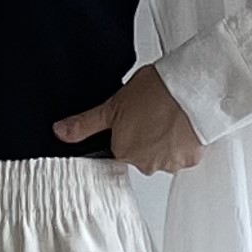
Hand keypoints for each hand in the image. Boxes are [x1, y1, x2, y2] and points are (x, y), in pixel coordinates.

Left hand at [52, 63, 204, 173]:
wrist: (191, 88)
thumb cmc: (155, 90)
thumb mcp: (112, 104)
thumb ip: (86, 123)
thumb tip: (60, 132)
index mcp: (123, 151)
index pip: (120, 149)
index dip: (129, 131)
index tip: (137, 117)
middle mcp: (144, 163)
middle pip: (142, 155)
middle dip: (148, 138)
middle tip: (154, 113)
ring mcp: (168, 163)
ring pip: (164, 156)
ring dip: (167, 141)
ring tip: (170, 116)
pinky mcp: (190, 160)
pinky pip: (185, 155)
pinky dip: (185, 143)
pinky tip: (184, 124)